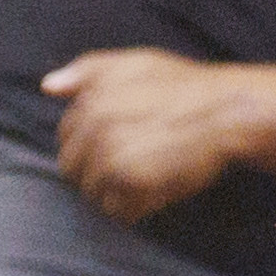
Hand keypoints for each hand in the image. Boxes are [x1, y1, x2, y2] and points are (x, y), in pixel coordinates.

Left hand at [43, 46, 262, 221]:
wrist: (228, 111)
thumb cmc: (185, 86)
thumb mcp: (134, 63)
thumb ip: (87, 71)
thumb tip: (48, 87)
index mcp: (90, 103)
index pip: (66, 137)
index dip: (88, 145)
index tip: (115, 145)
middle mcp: (94, 130)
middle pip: (73, 170)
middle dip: (95, 173)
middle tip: (130, 168)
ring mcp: (112, 157)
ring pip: (92, 194)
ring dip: (114, 194)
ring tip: (144, 180)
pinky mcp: (133, 183)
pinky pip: (118, 211)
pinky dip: (134, 210)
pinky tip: (154, 194)